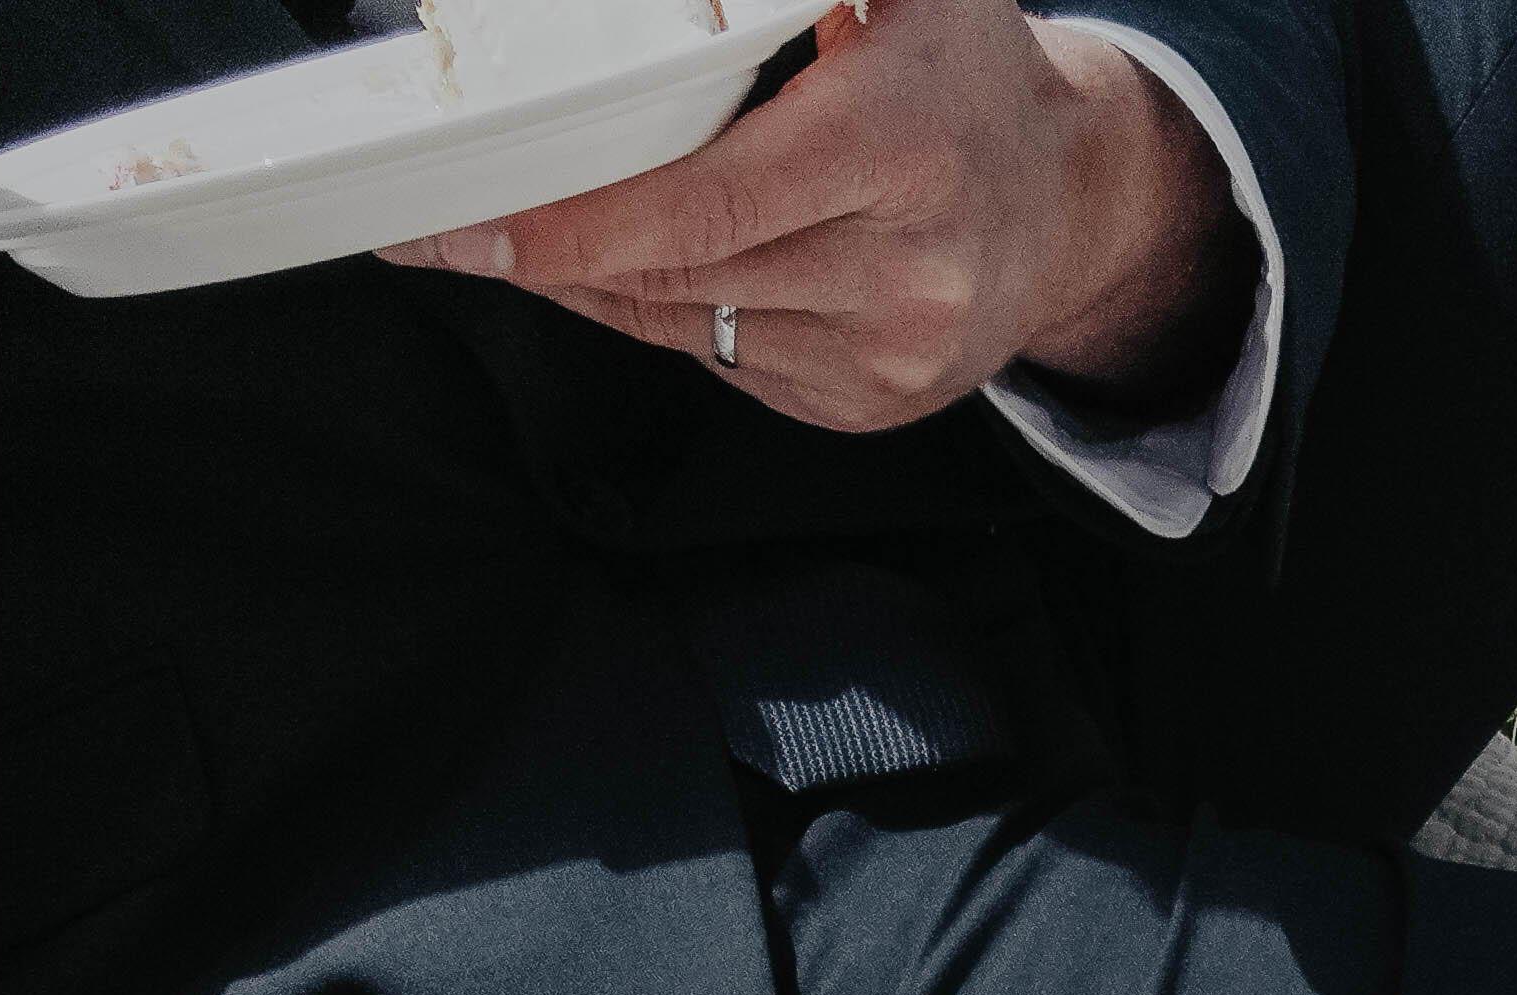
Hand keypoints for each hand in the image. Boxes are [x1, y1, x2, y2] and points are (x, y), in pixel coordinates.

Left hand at [386, 0, 1243, 437]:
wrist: (1070, 196)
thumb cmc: (962, 66)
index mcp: (897, 149)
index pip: (702, 204)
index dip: (575, 221)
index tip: (472, 220)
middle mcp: (903, 271)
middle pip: (678, 273)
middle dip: (552, 251)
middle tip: (446, 226)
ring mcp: (889, 357)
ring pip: (688, 326)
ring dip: (595, 283)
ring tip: (525, 234)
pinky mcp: (872, 406)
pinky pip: (725, 361)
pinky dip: (665, 311)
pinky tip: (640, 262)